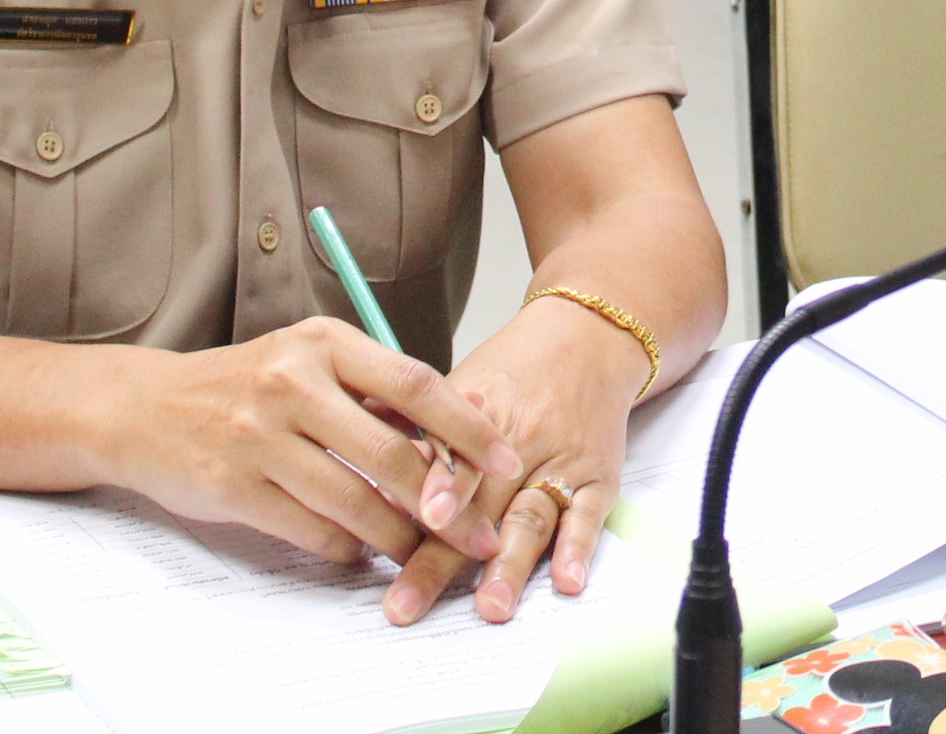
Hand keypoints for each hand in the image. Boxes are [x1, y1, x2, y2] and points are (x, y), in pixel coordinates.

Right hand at [99, 318, 516, 625]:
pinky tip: (358, 553)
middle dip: (446, 503)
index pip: (416, 385)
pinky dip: (345, 549)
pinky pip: (311, 529)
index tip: (505, 461)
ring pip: (355, 501)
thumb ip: (372, 391)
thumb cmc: (246, 384)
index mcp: (324, 344)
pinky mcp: (233, 487)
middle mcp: (293, 384)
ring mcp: (259, 437)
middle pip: (392, 454)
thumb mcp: (310, 363)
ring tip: (422, 553)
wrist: (145, 409)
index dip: (467, 428)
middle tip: (477, 534)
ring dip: (397, 537)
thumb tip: (456, 431)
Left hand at [417, 292, 651, 623]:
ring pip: (530, 517)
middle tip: (409, 602)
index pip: (447, 459)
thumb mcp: (460, 384)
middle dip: (442, 557)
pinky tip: (566, 580)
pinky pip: (589, 516)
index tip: (403, 519)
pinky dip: (577, 548)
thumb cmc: (515, 370)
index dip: (431, 490)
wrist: (589, 339)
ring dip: (510, 565)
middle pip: (477, 506)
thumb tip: (348, 438)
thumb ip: (409, 424)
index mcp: (476, 415)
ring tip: (491, 606)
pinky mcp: (597, 479)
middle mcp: (517, 442)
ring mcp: (558, 462)